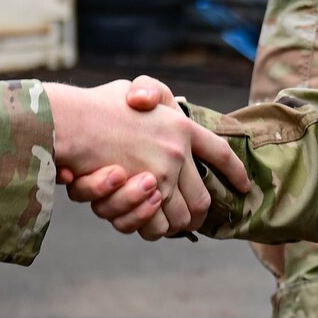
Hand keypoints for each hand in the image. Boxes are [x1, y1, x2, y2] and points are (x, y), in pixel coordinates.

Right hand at [48, 77, 250, 239]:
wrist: (73, 122)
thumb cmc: (94, 106)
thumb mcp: (128, 90)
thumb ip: (148, 95)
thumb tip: (160, 101)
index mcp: (180, 126)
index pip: (219, 153)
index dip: (234, 171)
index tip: (245, 186)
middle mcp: (179, 152)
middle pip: (203, 197)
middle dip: (199, 213)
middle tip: (192, 218)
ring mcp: (165, 174)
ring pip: (182, 216)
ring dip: (174, 224)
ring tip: (166, 222)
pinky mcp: (147, 194)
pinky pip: (160, 225)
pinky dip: (153, 228)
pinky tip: (147, 223)